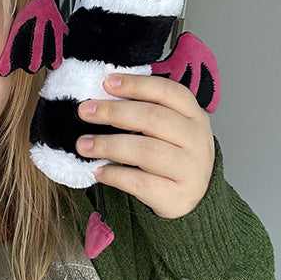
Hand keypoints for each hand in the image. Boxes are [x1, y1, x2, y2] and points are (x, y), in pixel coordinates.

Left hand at [76, 73, 214, 218]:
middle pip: (153, 118)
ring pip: (146, 151)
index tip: (106, 82)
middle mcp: (197, 140)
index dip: (136, 84)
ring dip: (108, 145)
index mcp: (194, 114)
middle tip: (85, 111)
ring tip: (83, 144)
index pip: (167, 91)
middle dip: (114, 112)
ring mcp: (190, 170)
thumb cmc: (168, 151)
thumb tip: (98, 100)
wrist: (189, 195)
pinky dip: (114, 175)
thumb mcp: (165, 126)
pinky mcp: (177, 197)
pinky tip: (98, 170)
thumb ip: (141, 110)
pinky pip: (140, 183)